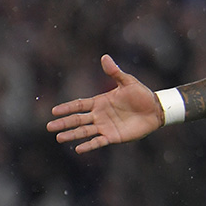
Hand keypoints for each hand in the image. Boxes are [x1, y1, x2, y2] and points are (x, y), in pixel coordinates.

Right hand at [47, 55, 163, 152]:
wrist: (155, 110)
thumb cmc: (141, 95)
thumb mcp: (128, 82)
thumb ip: (115, 72)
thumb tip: (104, 57)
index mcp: (100, 102)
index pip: (79, 105)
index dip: (67, 108)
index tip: (54, 111)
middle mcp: (99, 115)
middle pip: (78, 120)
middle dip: (64, 123)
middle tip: (49, 127)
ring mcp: (105, 127)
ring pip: (85, 131)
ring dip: (72, 134)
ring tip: (59, 138)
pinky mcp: (113, 136)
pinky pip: (98, 142)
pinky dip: (89, 145)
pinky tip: (78, 149)